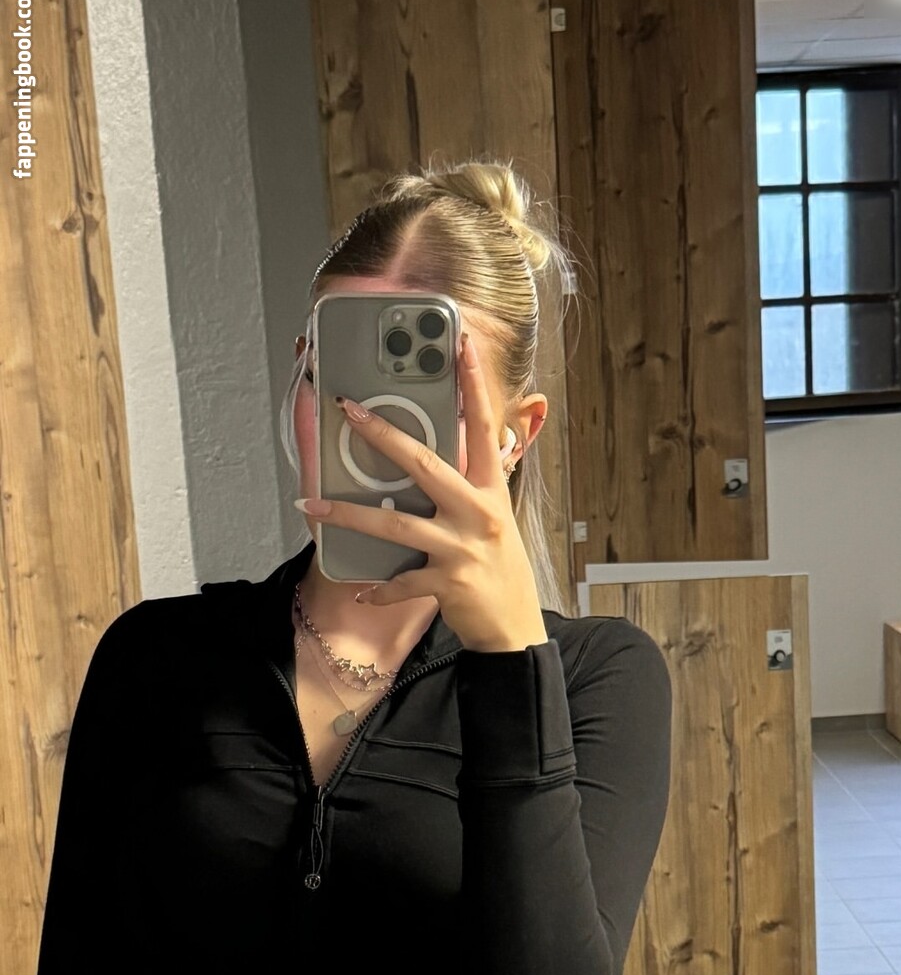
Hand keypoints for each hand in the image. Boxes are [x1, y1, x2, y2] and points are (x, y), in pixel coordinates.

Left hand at [296, 330, 548, 654]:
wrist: (514, 630)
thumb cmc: (500, 572)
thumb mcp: (495, 520)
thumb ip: (476, 483)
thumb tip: (461, 446)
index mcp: (491, 493)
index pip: (483, 427)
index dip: (473, 383)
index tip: (458, 343)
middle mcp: (479, 515)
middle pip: (425, 465)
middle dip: (383, 434)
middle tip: (349, 409)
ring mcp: (462, 549)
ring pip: (396, 523)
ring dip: (349, 514)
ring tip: (313, 502)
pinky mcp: (447, 584)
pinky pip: (400, 582)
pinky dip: (377, 588)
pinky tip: (359, 590)